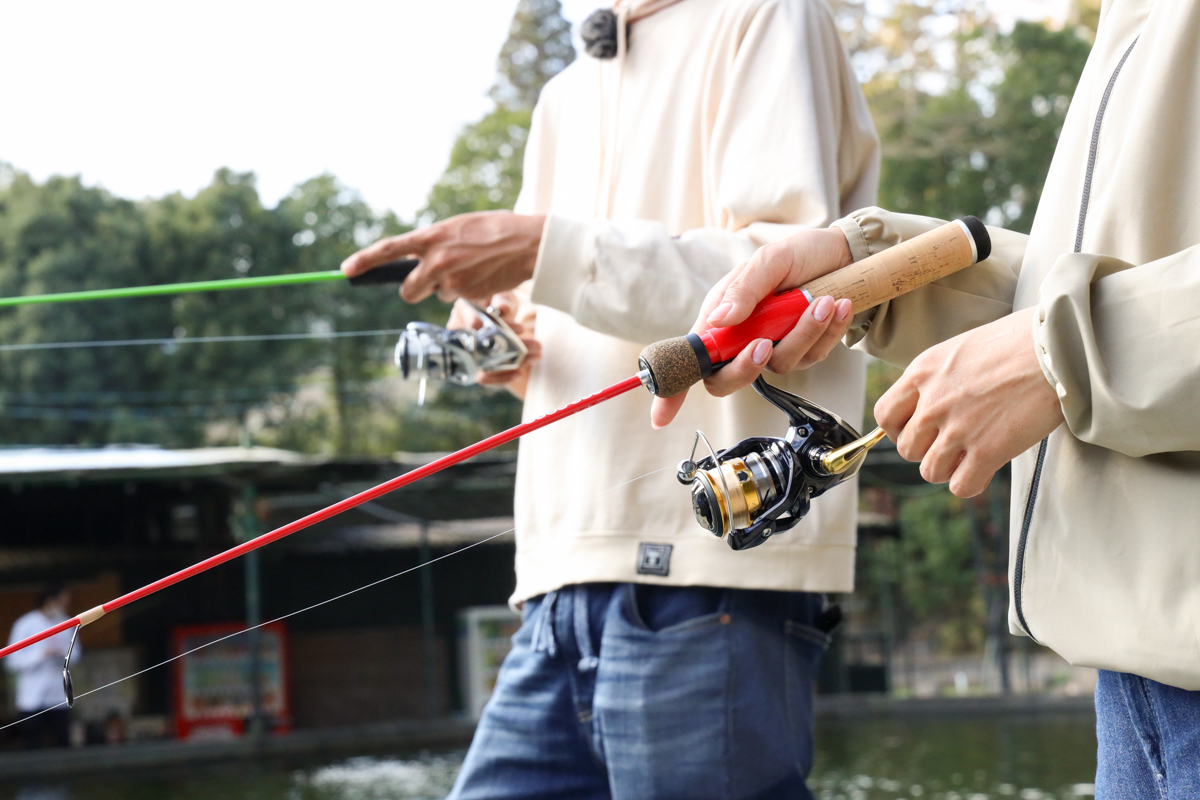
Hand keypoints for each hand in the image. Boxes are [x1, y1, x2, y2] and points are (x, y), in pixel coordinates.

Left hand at [341, 211, 545, 303]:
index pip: (389, 249)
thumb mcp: (458, 228)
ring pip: (437, 295)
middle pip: (408, 291)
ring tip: (472, 269)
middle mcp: (436, 260)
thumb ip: (435, 243)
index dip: (364, 260)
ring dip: (449, 288)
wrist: (529, 243)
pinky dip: (469, 292)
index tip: (345, 270)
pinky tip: (485, 276)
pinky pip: (459, 300)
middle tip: (429, 282)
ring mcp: (452, 281)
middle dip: (415, 290)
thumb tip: (416, 261)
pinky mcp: (468, 296)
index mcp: (432, 237)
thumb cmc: (496, 230)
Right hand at [448, 294, 540, 399]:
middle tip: (535, 346)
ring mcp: (466, 353)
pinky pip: (485, 377)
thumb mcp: (503, 297)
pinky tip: (519, 373)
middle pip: (480, 348)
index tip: (521, 328)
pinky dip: (503, 377)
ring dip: (511, 363)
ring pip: (483, 365)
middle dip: (509, 349)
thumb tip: (503, 308)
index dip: (497, 328)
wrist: (501, 315)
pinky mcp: (476, 367)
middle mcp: (459, 334)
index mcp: (462, 311)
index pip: (475, 323)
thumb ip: (503, 301)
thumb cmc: (499, 302)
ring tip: (536, 355)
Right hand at [651, 227, 854, 427]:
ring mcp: (774, 349)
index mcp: (721, 320)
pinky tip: (837, 306)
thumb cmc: (798, 254)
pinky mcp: (805, 352)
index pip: (691, 359)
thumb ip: (744, 290)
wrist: (843, 254)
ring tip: (822, 301)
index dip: (673, 389)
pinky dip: (827, 331)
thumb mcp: (768, 261)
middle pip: (728, 379)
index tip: (661, 417)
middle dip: (746, 367)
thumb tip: (720, 320)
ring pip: (780, 364)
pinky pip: (812, 356)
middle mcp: (742, 340)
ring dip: (803, 333)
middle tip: (764, 343)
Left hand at [874, 307, 1064, 497]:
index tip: (918, 430)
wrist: (1058, 347)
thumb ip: (938, 378)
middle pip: (907, 449)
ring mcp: (958, 428)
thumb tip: (928, 403)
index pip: (885, 416)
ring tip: (969, 456)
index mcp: (923, 372)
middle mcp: (933, 402)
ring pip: (930, 471)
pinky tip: (984, 468)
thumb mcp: (960, 349)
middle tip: (951, 443)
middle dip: (927, 450)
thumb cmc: (1017, 342)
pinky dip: (970, 482)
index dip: (899, 429)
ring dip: (948, 468)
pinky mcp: (987, 451)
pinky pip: (961, 486)